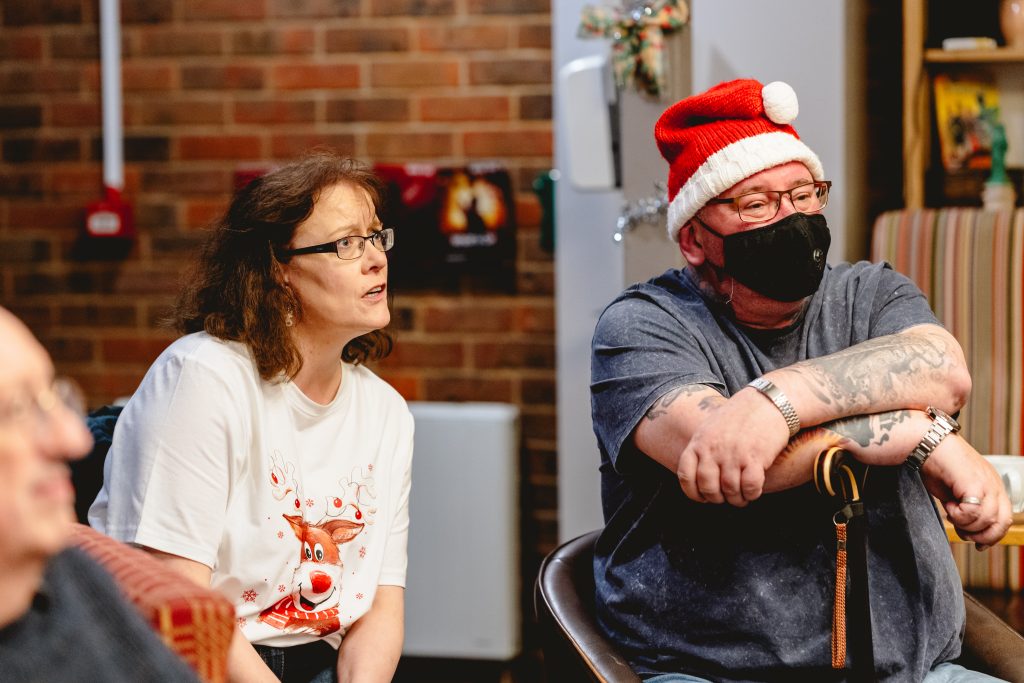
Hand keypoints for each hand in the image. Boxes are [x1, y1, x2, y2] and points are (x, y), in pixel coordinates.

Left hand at [676, 387, 790, 505]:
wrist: (766, 401)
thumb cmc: (738, 417)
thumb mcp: (710, 428)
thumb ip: (701, 450)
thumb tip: (697, 479)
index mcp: (699, 442)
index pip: (685, 475)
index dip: (692, 492)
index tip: (702, 497)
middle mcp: (714, 449)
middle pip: (708, 487)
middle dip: (717, 499)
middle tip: (726, 498)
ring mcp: (734, 453)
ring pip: (730, 490)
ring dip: (737, 500)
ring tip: (741, 497)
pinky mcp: (756, 457)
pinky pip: (750, 487)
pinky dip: (751, 494)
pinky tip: (753, 491)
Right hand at [920, 435, 1011, 548]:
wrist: (928, 443)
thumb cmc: (938, 465)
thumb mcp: (957, 492)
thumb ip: (967, 509)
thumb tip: (968, 532)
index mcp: (993, 486)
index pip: (1005, 519)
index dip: (992, 535)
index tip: (978, 543)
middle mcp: (994, 484)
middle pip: (1001, 523)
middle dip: (982, 535)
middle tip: (963, 533)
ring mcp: (986, 483)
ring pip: (985, 520)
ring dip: (964, 523)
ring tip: (950, 512)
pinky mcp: (974, 483)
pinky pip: (972, 512)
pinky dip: (958, 515)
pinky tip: (948, 505)